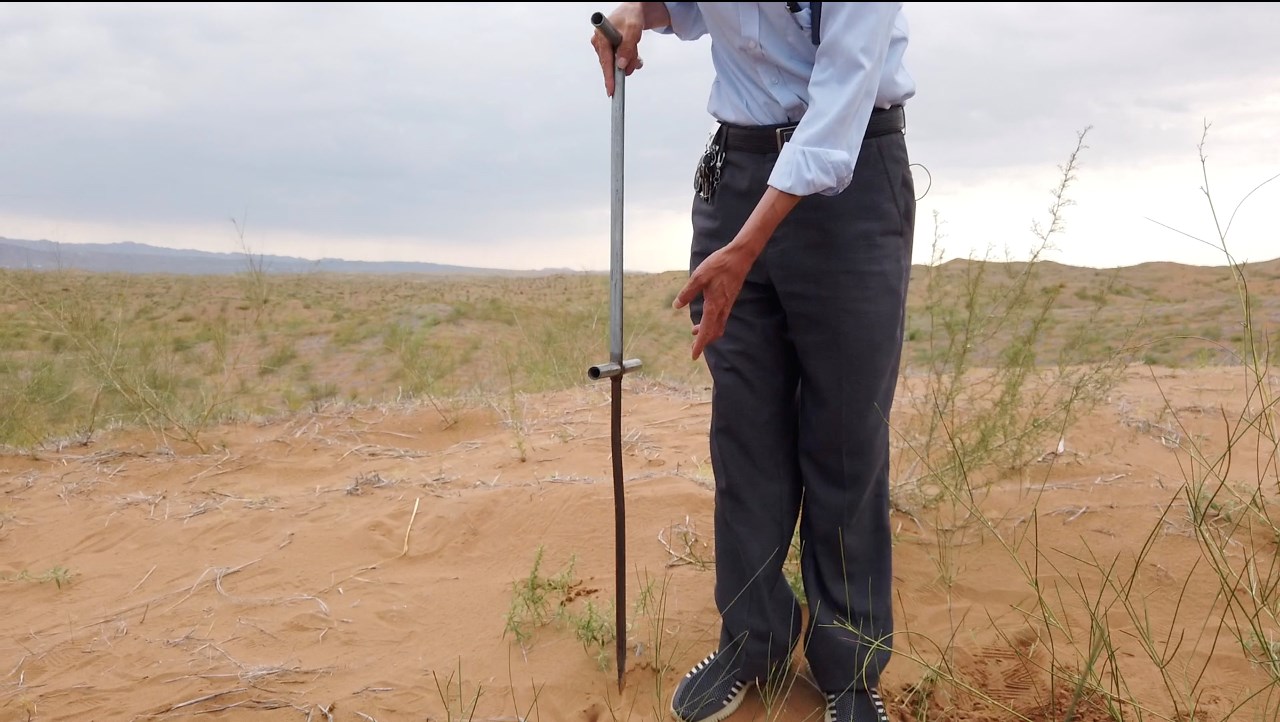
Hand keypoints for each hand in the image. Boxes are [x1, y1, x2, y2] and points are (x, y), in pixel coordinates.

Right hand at [589, 3, 645, 96]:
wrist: (632, 12)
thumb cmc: (631, 16)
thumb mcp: (633, 30)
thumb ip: (627, 47)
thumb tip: (621, 65)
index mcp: (601, 37)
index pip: (605, 62)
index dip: (609, 77)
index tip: (611, 90)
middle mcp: (599, 43)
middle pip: (612, 65)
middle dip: (626, 64)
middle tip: (637, 58)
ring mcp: (603, 48)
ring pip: (617, 65)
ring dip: (629, 61)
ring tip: (636, 51)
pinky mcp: (608, 51)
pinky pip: (618, 62)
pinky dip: (628, 60)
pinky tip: (634, 55)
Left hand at [673, 244, 754, 359]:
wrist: (740, 257)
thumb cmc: (719, 264)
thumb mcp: (699, 276)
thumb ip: (688, 292)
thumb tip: (677, 305)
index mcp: (714, 305)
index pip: (706, 330)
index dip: (700, 345)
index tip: (694, 356)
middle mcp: (722, 308)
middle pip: (714, 332)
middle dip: (704, 342)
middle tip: (694, 349)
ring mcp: (728, 304)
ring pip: (718, 326)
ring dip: (708, 332)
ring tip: (695, 333)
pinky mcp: (730, 299)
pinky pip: (721, 318)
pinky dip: (712, 323)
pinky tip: (705, 317)